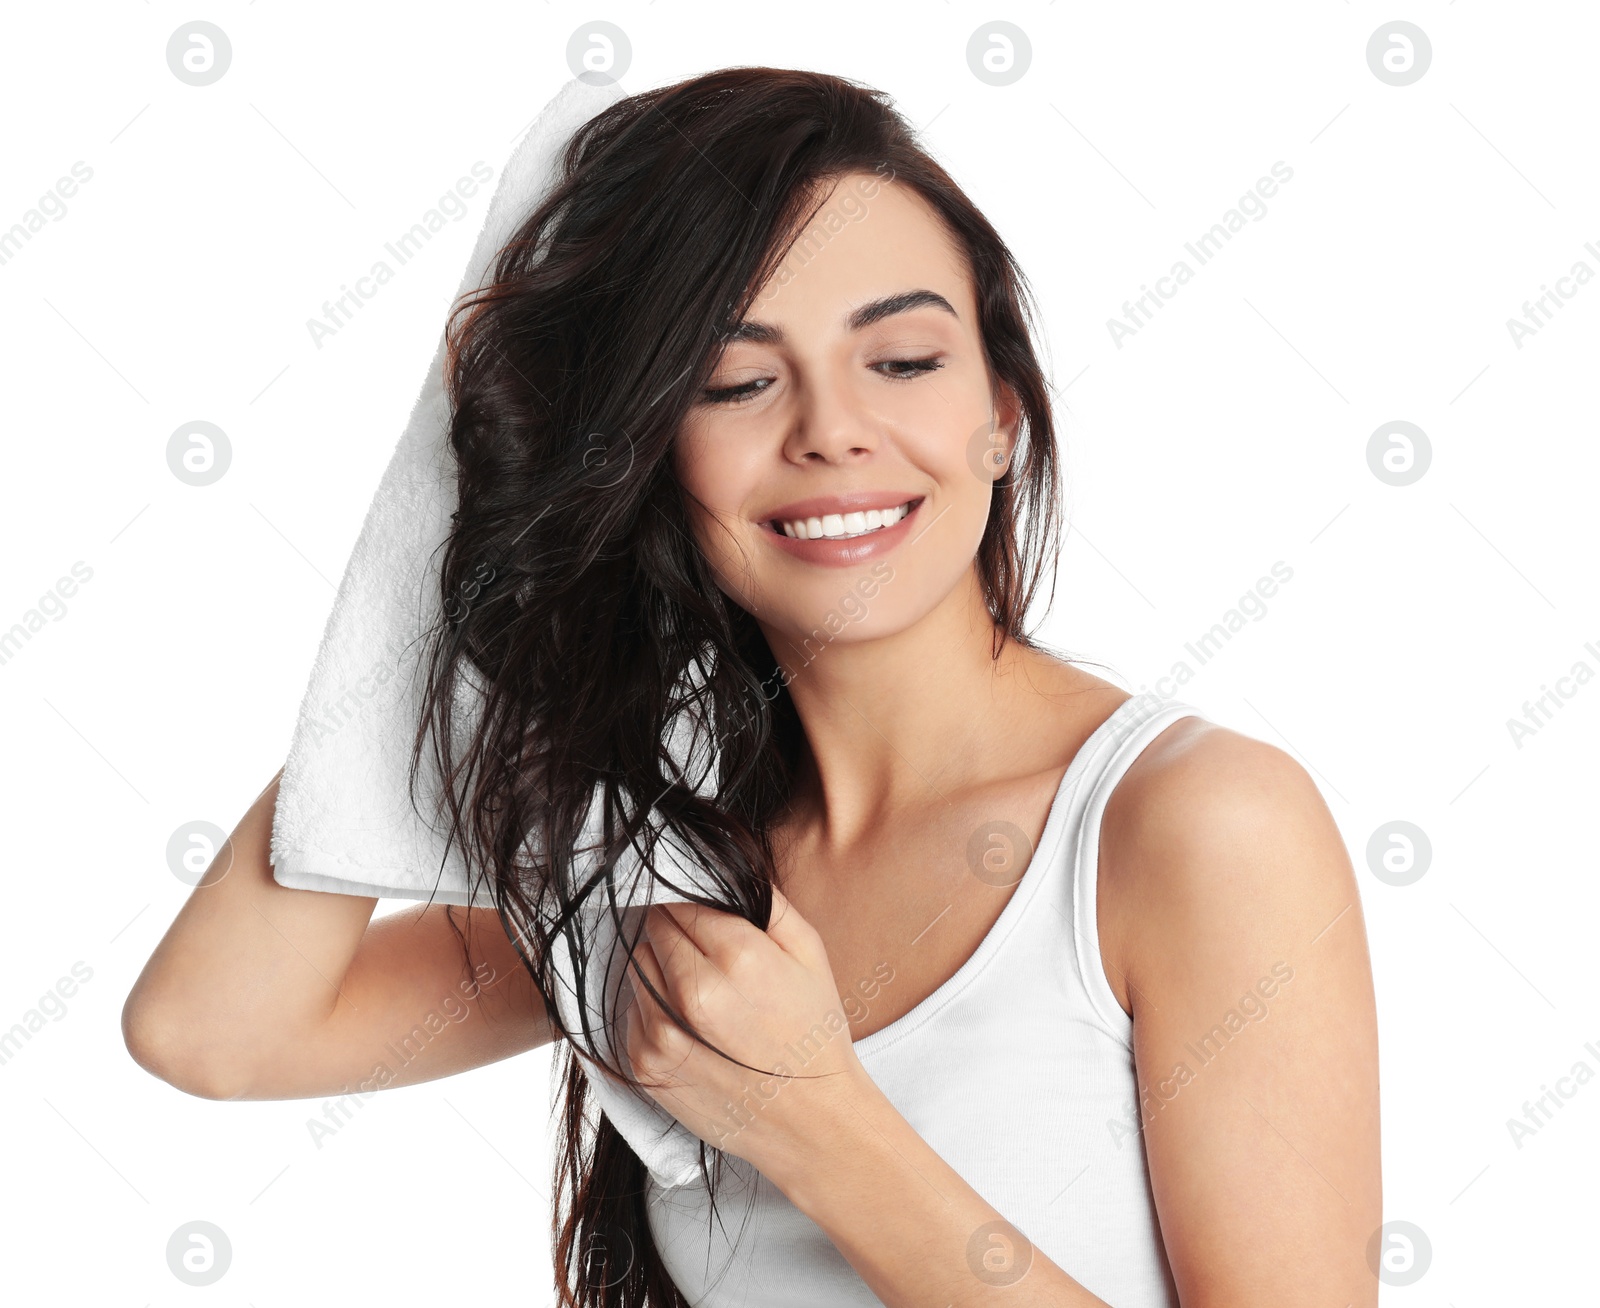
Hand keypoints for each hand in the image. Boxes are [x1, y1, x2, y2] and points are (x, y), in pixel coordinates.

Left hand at [620, 884, 870, 1181]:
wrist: (812, 1124)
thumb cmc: (815, 1035)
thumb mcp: (811, 954)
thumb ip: (768, 902)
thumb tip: (727, 867)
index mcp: (738, 956)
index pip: (683, 902)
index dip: (691, 904)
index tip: (702, 914)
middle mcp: (694, 992)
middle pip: (655, 931)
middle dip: (673, 931)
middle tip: (702, 950)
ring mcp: (663, 1032)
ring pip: (637, 968)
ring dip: (659, 967)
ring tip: (697, 990)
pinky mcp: (646, 1067)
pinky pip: (630, 1012)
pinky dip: (649, 1007)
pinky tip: (687, 1022)